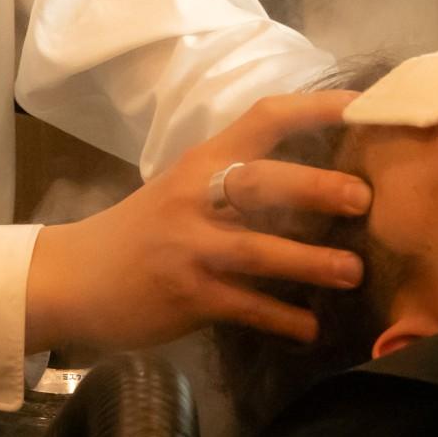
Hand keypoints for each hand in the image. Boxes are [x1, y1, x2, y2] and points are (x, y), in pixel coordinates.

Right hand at [24, 92, 372, 354]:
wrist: (73, 278)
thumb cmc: (141, 231)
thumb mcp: (183, 189)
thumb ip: (237, 182)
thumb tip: (319, 183)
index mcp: (201, 162)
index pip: (263, 118)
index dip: (314, 109)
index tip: (362, 107)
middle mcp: (194, 198)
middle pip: (262, 183)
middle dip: (317, 188)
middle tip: (364, 198)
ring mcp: (189, 249)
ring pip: (258, 250)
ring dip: (311, 262)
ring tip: (354, 272)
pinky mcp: (186, 296)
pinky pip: (244, 307)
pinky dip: (282, 319)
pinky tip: (310, 329)